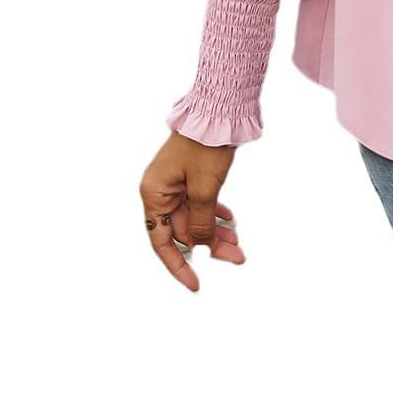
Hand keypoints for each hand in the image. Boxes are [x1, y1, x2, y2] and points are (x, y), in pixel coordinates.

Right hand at [140, 131, 245, 290]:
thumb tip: (201, 248)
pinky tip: (231, 221)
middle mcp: (160, 190)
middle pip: (183, 230)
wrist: (219, 108)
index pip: (162, 242)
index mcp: (154, 194)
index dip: (178, 266)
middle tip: (236, 257)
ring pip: (194, 218)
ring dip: (215, 231)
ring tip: (239, 243)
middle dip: (209, 246)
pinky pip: (200, 203)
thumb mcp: (205, 187)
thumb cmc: (206, 144)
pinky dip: (214, 213)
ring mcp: (175, 182)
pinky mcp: (190, 176)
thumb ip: (201, 221)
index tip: (196, 284)